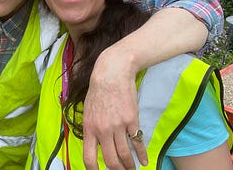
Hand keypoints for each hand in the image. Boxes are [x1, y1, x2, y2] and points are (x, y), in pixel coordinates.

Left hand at [82, 49, 147, 169]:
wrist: (111, 73)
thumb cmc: (98, 90)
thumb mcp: (88, 110)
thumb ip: (91, 128)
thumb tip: (94, 144)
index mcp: (89, 128)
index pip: (89, 157)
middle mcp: (102, 130)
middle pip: (110, 160)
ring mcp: (118, 126)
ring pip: (124, 154)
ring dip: (129, 165)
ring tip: (132, 169)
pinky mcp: (132, 120)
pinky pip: (137, 142)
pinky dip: (142, 154)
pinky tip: (144, 161)